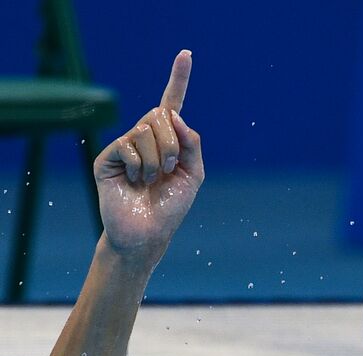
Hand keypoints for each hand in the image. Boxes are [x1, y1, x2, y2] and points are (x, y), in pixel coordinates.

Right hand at [94, 50, 202, 260]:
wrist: (148, 233)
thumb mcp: (194, 174)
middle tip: (168, 170)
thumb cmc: (171, 206)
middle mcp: (144, 137)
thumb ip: (191, 143)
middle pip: (160, 116)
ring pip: (146, 131)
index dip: (179, 79)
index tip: (187, 54)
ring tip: (151, 180)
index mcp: (167, 140)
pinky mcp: (107, 156)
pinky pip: (128, 145)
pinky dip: (139, 166)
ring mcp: (124, 145)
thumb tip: (172, 113)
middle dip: (172, 145)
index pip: (172, 104)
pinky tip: (135, 181)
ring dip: (157, 160)